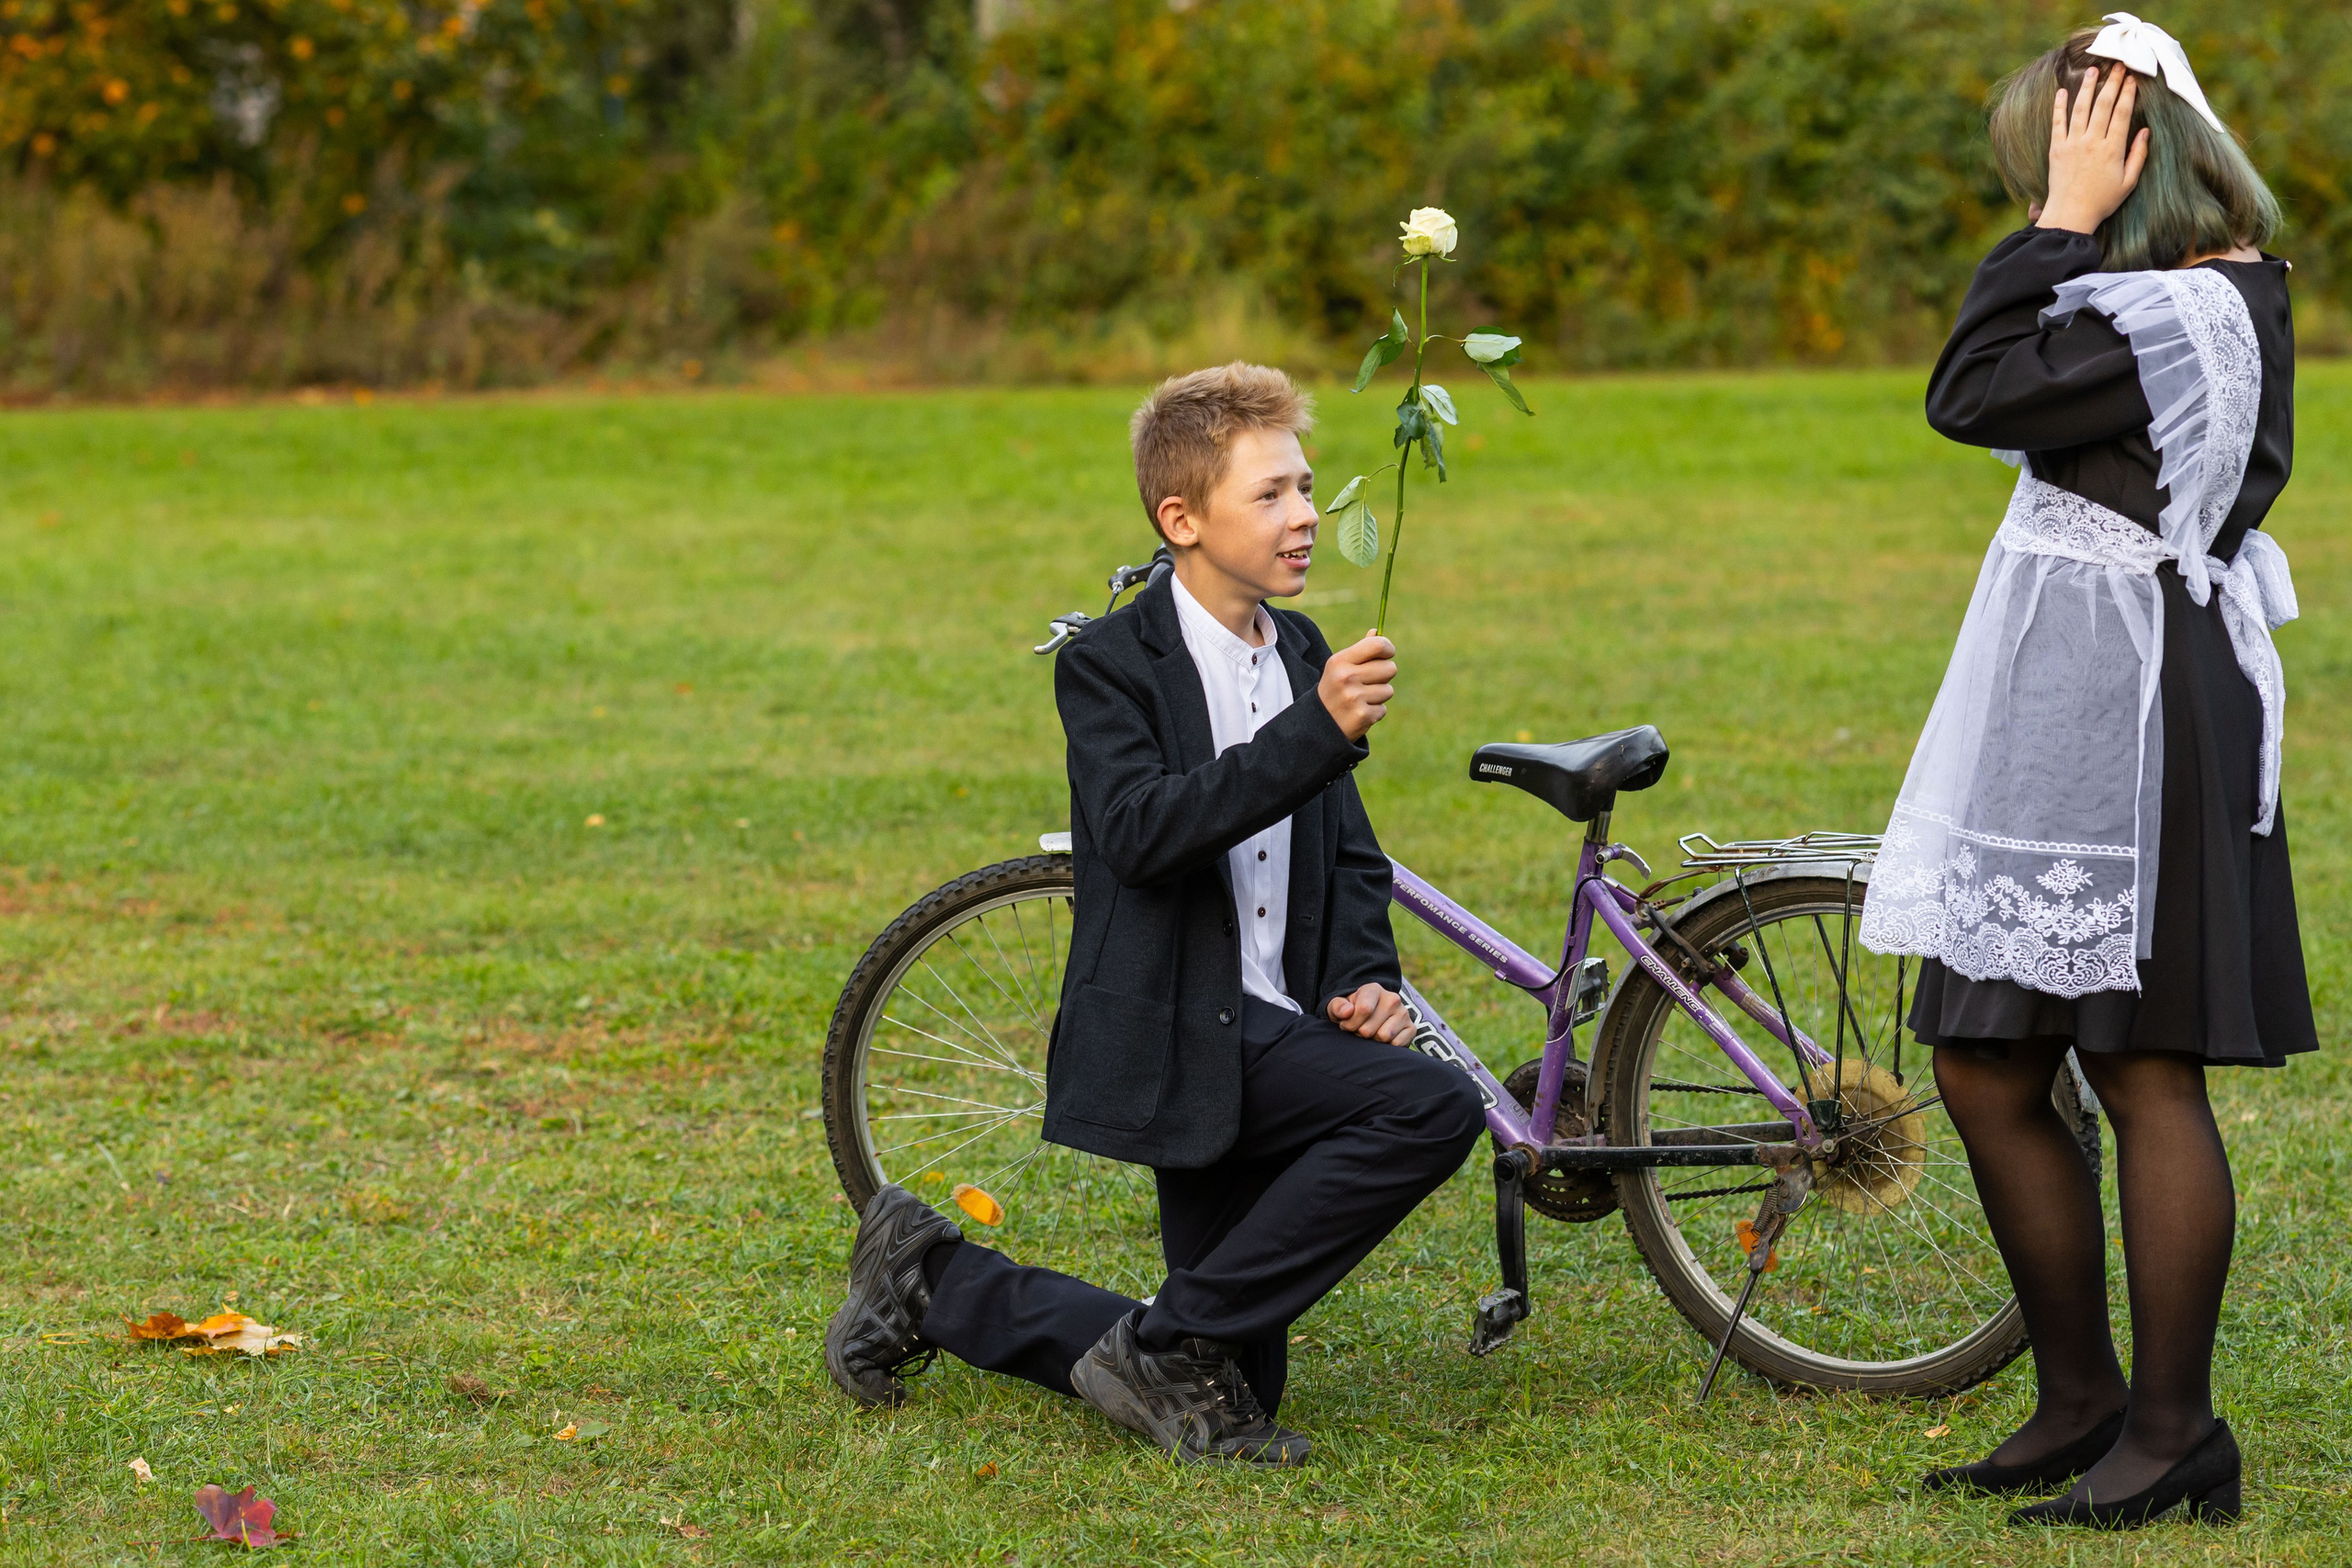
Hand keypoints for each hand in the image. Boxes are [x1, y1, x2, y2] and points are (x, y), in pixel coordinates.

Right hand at [1317, 633, 1395, 740]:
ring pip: (1388, 690)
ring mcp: (1354, 698)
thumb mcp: (1339, 667)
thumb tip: (1377, 633)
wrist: (1317, 724)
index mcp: (1340, 661)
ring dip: (1379, 695)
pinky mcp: (1362, 716)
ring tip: (1360, 698)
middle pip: (1390, 668)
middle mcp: (1346, 677)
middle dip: (1384, 675)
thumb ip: (1360, 650)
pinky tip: (1359, 711)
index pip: (1377, 645)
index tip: (1387, 654)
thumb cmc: (1334, 689)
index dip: (1388, 648)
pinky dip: (1374, 712)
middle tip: (1369, 681)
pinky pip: (1383, 709)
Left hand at [1327, 983, 1410, 1043]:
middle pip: (1369, 1029)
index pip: (1363, 1010)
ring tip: (1370, 1032)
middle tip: (1359, 1029)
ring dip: (1373, 1040)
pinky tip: (1382, 1038)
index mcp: (1373, 989)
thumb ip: (1337, 1007)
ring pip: (1383, 1037)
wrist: (1368, 1017)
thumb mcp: (1337, 1007)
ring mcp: (1404, 1013)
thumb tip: (1347, 1012)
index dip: (1350, 1024)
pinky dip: (1387, 1046)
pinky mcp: (1411, 1028)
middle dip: (1359, 1034)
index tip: (1345, 1024)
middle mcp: (1392, 999)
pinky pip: (1397, 1044)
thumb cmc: (1350, 1012)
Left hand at [2037, 64, 2148, 235]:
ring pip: (2081, 109)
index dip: (2128, 92)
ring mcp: (2072, 144)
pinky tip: (2063, 92)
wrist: (2070, 215)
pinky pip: (2057, 123)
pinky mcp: (2056, 149)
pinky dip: (2059, 106)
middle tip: (2118, 65)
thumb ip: (2138, 155)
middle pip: (2104, 105)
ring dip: (2087, 87)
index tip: (2132, 77)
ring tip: (2093, 69)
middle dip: (2112, 82)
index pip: (2122, 113)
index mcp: (2113, 148)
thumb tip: (2145, 131)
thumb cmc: (2102, 201)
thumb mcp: (2129, 181)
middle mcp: (2092, 142)